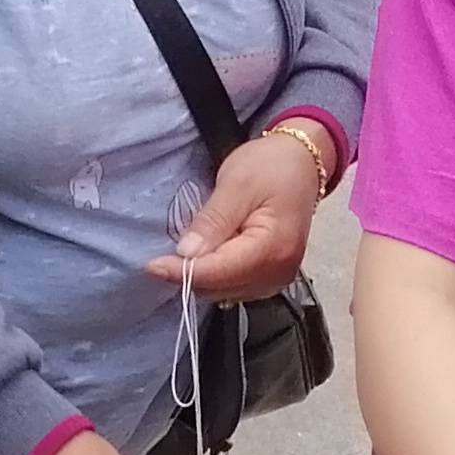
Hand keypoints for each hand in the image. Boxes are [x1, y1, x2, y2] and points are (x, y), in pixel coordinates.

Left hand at [154, 131, 326, 306]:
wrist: (302, 162)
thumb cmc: (271, 166)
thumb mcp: (237, 184)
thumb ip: (213, 221)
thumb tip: (187, 254)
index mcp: (273, 248)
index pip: (220, 271)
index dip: (183, 272)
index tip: (152, 266)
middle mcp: (279, 271)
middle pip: (222, 287)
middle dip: (190, 275)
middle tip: (163, 256)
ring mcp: (278, 277)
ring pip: (226, 292)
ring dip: (202, 277)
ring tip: (185, 253)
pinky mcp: (273, 277)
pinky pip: (236, 287)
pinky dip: (216, 277)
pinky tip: (206, 257)